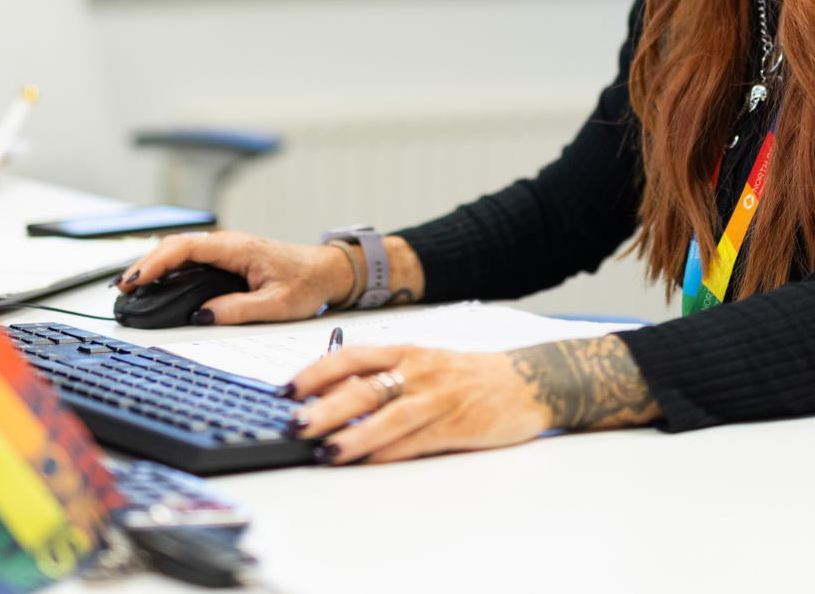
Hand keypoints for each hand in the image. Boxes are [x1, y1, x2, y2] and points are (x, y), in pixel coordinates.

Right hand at [113, 231, 354, 324]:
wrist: (327, 270)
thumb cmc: (307, 283)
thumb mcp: (277, 304)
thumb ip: (239, 310)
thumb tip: (202, 316)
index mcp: (238, 248)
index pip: (186, 247)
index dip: (156, 262)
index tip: (136, 279)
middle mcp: (228, 243)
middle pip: (175, 245)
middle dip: (146, 264)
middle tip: (123, 287)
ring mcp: (226, 249)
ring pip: (180, 249)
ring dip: (154, 264)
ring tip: (131, 286)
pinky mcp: (226, 258)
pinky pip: (190, 257)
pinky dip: (168, 267)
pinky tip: (156, 282)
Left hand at [283, 336, 663, 464]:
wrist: (528, 381)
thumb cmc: (467, 375)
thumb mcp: (422, 364)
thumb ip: (381, 376)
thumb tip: (328, 396)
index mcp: (405, 351)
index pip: (350, 356)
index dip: (315, 372)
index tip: (286, 390)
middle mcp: (418, 370)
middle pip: (363, 386)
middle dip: (324, 406)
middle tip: (294, 422)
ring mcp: (438, 398)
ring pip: (388, 415)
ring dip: (353, 433)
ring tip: (326, 450)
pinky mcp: (456, 425)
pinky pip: (416, 441)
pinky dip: (389, 452)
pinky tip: (367, 462)